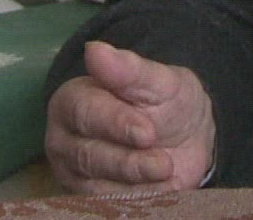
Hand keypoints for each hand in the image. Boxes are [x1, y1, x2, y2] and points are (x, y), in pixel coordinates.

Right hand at [45, 41, 216, 193]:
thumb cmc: (167, 103)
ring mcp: (74, 173)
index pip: (85, 112)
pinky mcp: (89, 199)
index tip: (147, 131)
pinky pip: (108, 206)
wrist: (187, 139)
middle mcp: (65, 138)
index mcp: (73, 100)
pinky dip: (138, 199)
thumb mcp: (160, 82)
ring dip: (136, 184)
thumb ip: (130, 70)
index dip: (115, 123)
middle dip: (128, 161)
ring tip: (166, 172)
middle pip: (87, 155)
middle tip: (163, 162)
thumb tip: (95, 49)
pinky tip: (161, 187)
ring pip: (96, 186)